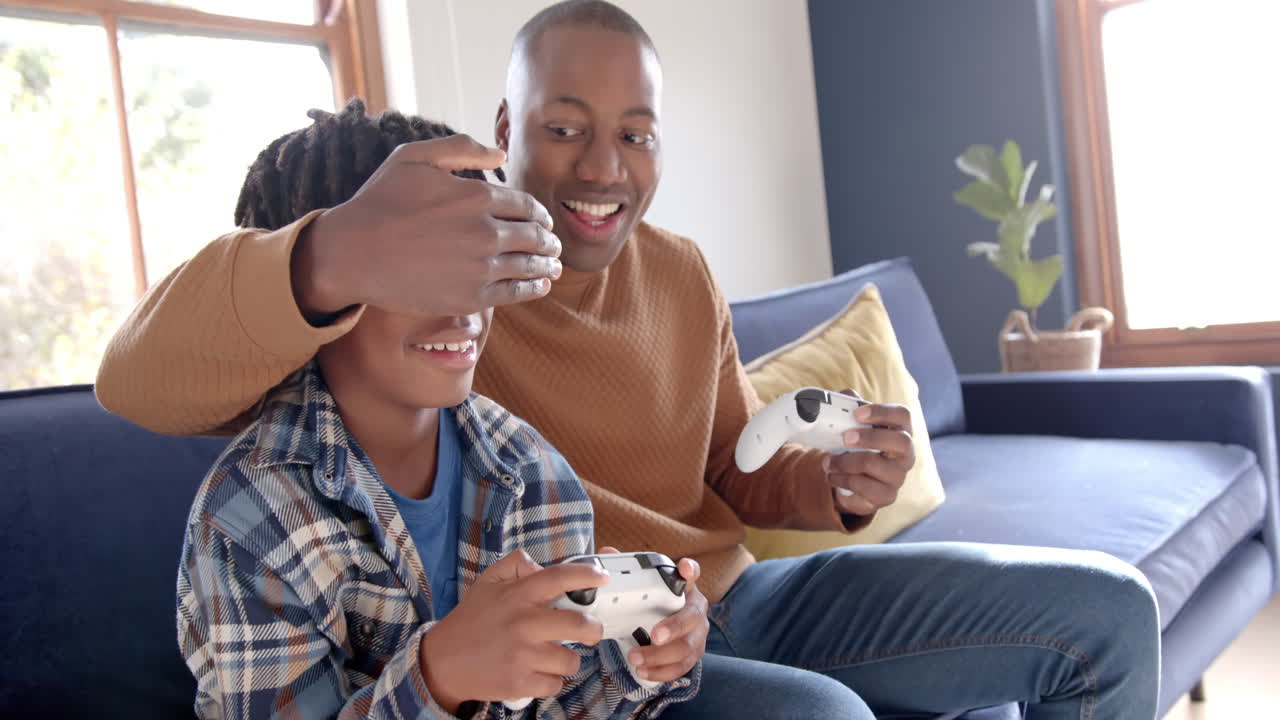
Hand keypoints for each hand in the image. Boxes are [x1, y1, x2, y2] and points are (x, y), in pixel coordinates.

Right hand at [292, 134, 562, 321]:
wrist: (353, 253)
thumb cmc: (380, 202)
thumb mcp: (413, 157)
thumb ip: (460, 148)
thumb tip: (501, 155)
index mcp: (476, 195)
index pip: (526, 205)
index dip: (540, 214)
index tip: (544, 221)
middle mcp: (485, 230)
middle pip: (534, 235)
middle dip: (548, 240)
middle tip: (553, 245)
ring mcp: (480, 266)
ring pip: (530, 264)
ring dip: (547, 265)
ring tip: (553, 267)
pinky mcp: (472, 296)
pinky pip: (515, 292)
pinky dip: (534, 288)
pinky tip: (541, 286)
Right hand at [418, 550, 607, 711]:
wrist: (443, 662)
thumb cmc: (471, 621)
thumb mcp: (488, 583)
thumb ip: (516, 566)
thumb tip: (541, 567)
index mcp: (518, 596)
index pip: (558, 578)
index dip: (585, 575)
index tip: (601, 577)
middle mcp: (523, 623)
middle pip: (579, 624)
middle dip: (594, 629)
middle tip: (591, 630)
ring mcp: (522, 655)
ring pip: (571, 660)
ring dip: (567, 659)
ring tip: (551, 655)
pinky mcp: (520, 683)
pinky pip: (555, 684)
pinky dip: (550, 680)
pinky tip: (536, 672)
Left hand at [616, 551, 707, 683]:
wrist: (668, 629)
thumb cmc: (656, 604)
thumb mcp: (644, 589)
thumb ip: (626, 571)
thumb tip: (606, 554)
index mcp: (685, 588)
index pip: (693, 573)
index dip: (690, 570)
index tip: (684, 567)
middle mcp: (695, 610)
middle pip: (692, 618)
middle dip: (674, 627)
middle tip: (654, 635)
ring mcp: (697, 634)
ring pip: (686, 647)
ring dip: (660, 656)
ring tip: (635, 658)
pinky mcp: (692, 655)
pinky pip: (682, 667)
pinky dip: (661, 672)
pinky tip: (643, 672)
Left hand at [825, 390, 914, 515]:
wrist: (850, 480)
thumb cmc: (855, 447)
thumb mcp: (851, 426)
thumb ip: (846, 407)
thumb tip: (840, 397)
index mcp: (900, 430)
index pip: (903, 415)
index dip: (882, 412)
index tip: (857, 413)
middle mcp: (905, 455)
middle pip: (901, 441)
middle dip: (870, 438)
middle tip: (845, 438)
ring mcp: (897, 478)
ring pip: (877, 467)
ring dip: (846, 462)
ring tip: (827, 462)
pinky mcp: (885, 497)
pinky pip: (865, 489)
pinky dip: (843, 481)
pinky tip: (833, 476)